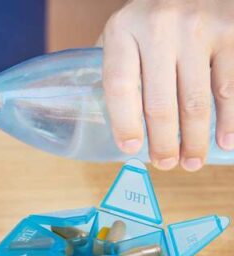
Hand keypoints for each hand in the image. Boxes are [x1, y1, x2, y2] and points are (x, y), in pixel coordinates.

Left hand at [100, 0, 233, 170]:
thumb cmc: (150, 17)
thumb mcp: (122, 33)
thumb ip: (116, 68)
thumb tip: (108, 119)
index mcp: (123, 31)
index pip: (120, 87)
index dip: (125, 124)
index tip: (131, 150)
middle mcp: (159, 27)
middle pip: (159, 103)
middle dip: (162, 143)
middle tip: (164, 164)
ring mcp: (198, 28)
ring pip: (196, 102)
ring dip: (194, 141)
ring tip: (191, 162)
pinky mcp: (230, 30)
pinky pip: (230, 86)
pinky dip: (229, 120)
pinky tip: (225, 140)